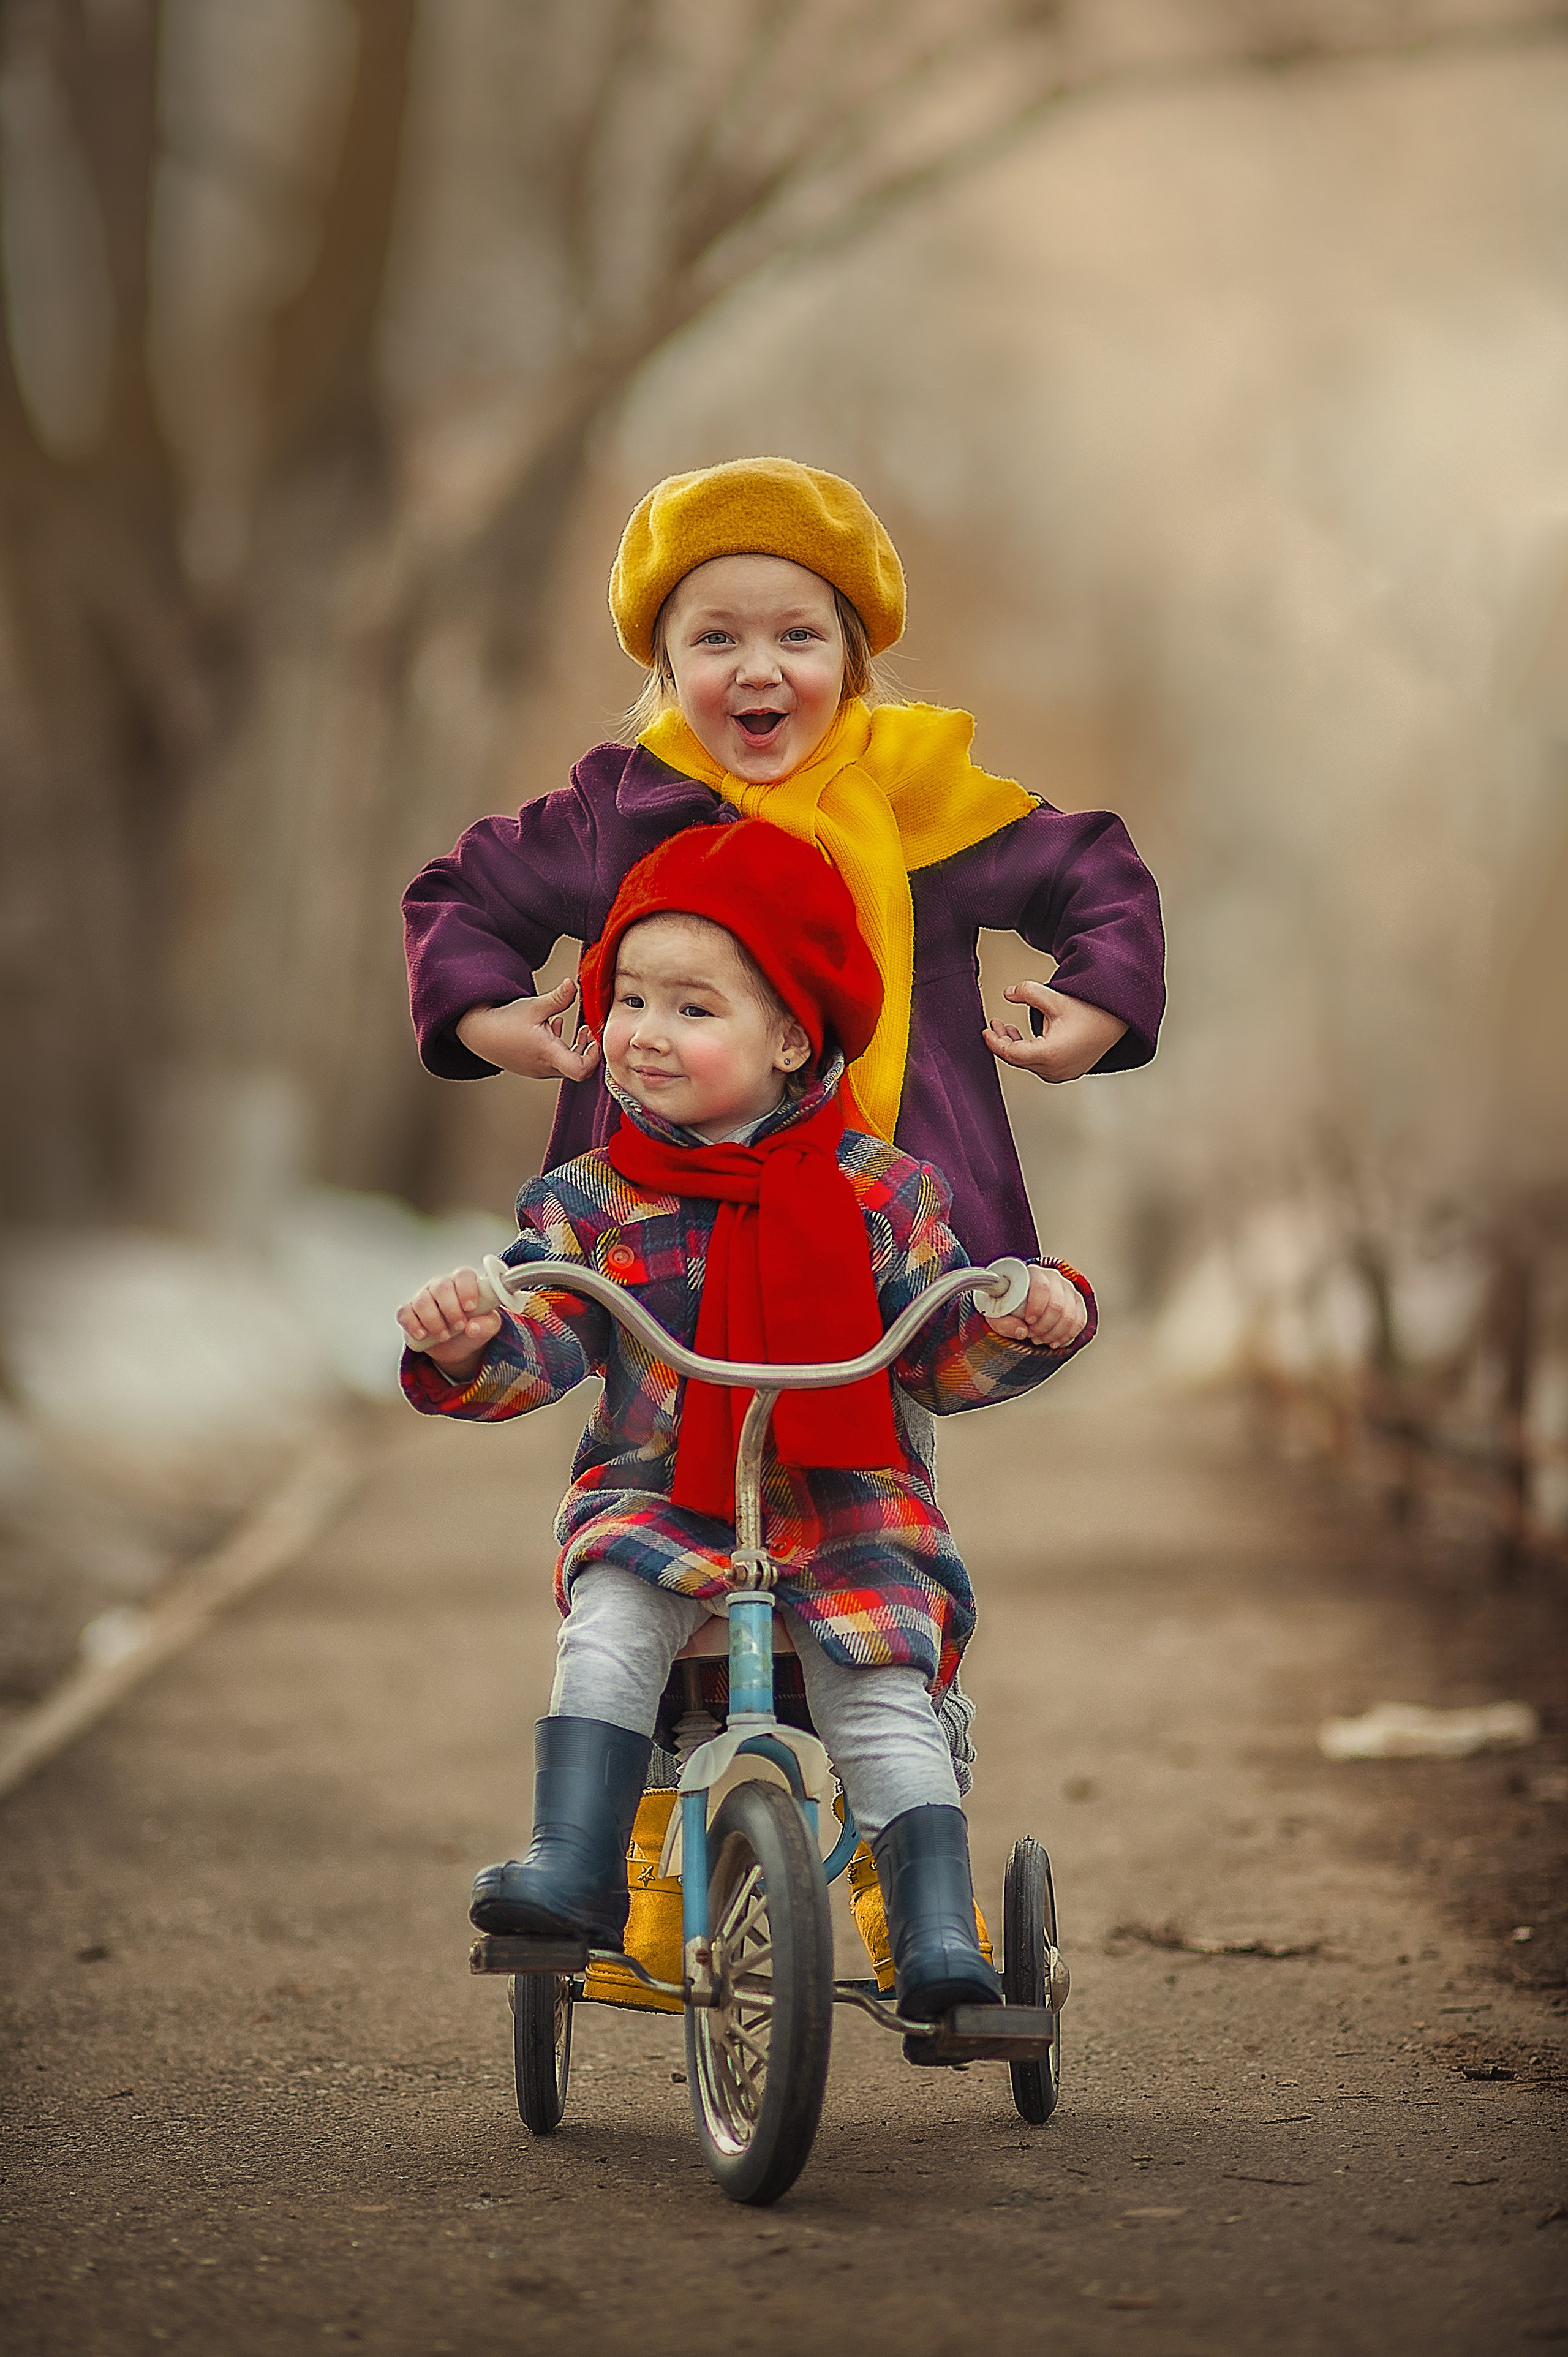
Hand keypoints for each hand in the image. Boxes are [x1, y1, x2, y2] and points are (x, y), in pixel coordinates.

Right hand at [397, 1266, 502, 1380]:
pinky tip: (423, 1335)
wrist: (457, 1348)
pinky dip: (413, 1325)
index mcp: (463, 1284)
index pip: (463, 1275)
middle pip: (441, 1287)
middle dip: (451, 1309)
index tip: (470, 1307)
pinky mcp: (408, 1313)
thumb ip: (487, 1325)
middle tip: (459, 1326)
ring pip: (423, 1301)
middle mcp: (441, 1287)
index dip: (467, 1289)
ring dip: (434, 1321)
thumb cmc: (473, 1329)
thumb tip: (473, 1327)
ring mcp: (423, 1298)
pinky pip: (404, 1313)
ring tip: (445, 1336)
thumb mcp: (488, 1328)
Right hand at [456, 979, 601, 1081]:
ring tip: (575, 1028)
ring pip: (565, 1065)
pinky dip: (560, 1047)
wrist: (477, 1032)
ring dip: (573, 1047)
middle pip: (578, 1068)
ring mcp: (538, 1070)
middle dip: (587, 1049)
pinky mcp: (531, 1066)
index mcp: (548, 1054)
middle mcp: (544, 1067)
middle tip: (588, 1030)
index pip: (582, 1070)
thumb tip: (573, 984)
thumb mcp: (533, 1005)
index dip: (595, 1056)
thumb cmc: (503, 1021)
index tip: (594, 1037)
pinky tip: (554, 1027)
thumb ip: (558, 998)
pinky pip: (553, 1062)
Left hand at [983, 982, 1126, 1082]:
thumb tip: (1008, 993)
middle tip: (994, 1025)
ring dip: (1015, 1047)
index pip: (1010, 1053)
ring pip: (1028, 1063)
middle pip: (1017, 1059)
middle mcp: (1054, 1069)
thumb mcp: (1055, 998)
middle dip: (1002, 1041)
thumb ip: (1027, 992)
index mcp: (1049, 1054)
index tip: (986, 1029)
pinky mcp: (1066, 1072)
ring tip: (1007, 1028)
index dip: (994, 1041)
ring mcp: (1061, 1073)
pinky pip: (1040, 1065)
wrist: (1118, 1021)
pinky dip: (1029, 1052)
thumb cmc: (1091, 1011)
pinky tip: (1025, 1038)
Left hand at [984, 1264, 1087, 1350]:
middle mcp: (1053, 1277)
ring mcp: (1068, 1289)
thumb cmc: (1005, 1304)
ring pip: (1070, 1316)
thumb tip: (1022, 1331)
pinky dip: (1067, 1335)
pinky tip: (1053, 1341)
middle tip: (1030, 1334)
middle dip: (1043, 1326)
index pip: (1042, 1287)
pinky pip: (1079, 1322)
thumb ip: (1002, 1323)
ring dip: (1053, 1333)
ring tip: (1038, 1338)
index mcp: (1033, 1273)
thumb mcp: (995, 1313)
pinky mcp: (1077, 1303)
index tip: (1028, 1321)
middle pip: (1057, 1305)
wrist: (1016, 1301)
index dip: (1037, 1306)